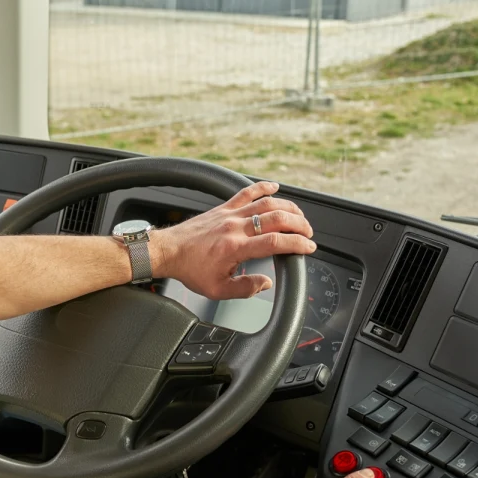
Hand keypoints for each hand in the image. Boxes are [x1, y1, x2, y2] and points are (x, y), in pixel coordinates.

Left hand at [150, 180, 315, 299]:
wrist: (168, 251)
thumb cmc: (190, 270)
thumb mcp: (218, 290)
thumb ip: (245, 288)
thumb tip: (266, 283)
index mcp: (235, 248)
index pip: (275, 242)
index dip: (297, 244)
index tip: (309, 247)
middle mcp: (234, 227)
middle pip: (276, 219)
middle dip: (299, 224)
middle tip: (308, 233)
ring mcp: (229, 214)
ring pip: (266, 203)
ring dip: (287, 207)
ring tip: (299, 216)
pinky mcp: (223, 208)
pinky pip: (246, 192)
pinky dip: (262, 187)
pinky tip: (275, 187)